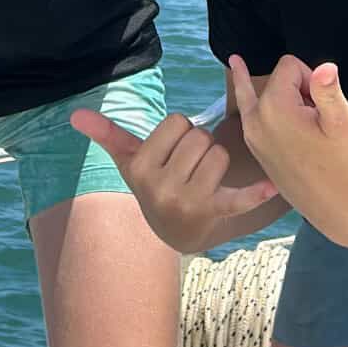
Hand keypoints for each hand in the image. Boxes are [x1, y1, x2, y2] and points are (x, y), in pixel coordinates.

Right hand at [70, 106, 276, 253]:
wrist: (174, 232)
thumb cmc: (153, 183)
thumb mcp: (130, 160)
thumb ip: (107, 135)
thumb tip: (75, 115)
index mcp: (141, 168)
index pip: (177, 122)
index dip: (179, 131)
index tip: (171, 151)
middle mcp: (161, 187)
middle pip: (200, 136)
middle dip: (199, 144)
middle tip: (189, 166)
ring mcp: (188, 202)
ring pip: (219, 154)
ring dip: (217, 160)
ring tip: (203, 177)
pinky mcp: (215, 214)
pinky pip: (238, 198)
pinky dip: (255, 194)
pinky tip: (272, 187)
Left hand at [228, 54, 347, 247]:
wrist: (338, 207)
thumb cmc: (344, 164)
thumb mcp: (342, 122)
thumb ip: (328, 90)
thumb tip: (324, 67)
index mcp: (275, 108)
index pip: (290, 65)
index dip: (312, 77)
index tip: (323, 103)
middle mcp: (256, 120)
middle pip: (276, 80)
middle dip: (300, 89)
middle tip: (319, 118)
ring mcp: (253, 136)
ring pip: (258, 94)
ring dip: (275, 91)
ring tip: (237, 61)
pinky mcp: (256, 148)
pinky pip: (248, 112)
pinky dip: (247, 96)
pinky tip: (236, 71)